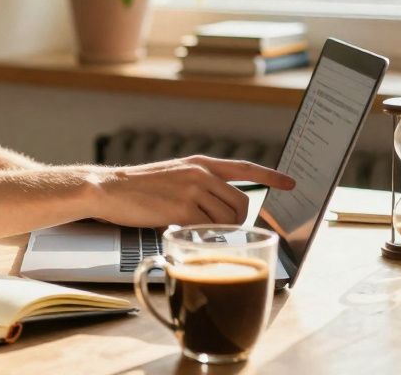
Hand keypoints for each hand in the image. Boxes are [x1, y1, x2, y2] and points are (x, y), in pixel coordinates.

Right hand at [95, 156, 294, 227]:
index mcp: (201, 163)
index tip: (291, 182)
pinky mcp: (182, 208)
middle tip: (215, 228)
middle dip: (235, 222)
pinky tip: (182, 231)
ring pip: (226, 219)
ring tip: (191, 228)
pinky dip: (200, 236)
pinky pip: (207, 230)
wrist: (110, 189)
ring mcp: (193, 189)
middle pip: (241, 204)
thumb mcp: (174, 176)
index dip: (271, 176)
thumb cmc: (139, 188)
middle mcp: (201, 173)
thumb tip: (220, 210)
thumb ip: (200, 187)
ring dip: (215, 231)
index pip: (245, 168)